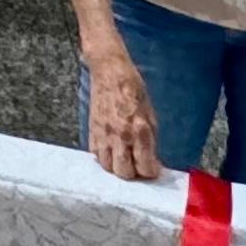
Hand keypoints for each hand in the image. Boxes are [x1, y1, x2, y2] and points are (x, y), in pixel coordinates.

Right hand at [84, 41, 160, 180]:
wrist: (110, 72)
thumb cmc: (134, 90)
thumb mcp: (151, 115)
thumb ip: (151, 140)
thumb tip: (152, 159)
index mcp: (139, 130)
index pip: (145, 166)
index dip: (151, 172)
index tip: (153, 168)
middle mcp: (120, 135)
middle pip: (124, 172)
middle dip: (134, 174)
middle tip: (138, 166)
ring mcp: (104, 134)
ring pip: (108, 166)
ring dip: (117, 167)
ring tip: (124, 160)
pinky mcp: (92, 130)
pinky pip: (96, 154)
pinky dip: (104, 157)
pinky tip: (111, 151)